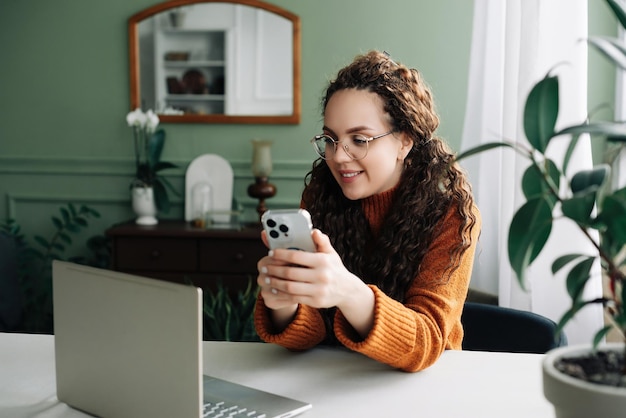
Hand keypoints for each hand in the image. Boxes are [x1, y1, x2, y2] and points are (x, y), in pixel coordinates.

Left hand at [257, 229, 374, 335]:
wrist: (347, 290)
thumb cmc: (334, 268)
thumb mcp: (330, 253)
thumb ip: (321, 241)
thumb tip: (313, 231)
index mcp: (323, 261)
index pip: (297, 255)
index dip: (281, 254)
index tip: (271, 253)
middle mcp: (322, 276)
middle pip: (290, 272)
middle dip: (274, 269)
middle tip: (264, 267)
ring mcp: (319, 290)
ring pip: (290, 287)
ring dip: (275, 283)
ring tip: (266, 278)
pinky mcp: (316, 301)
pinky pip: (294, 298)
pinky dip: (282, 294)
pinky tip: (275, 289)